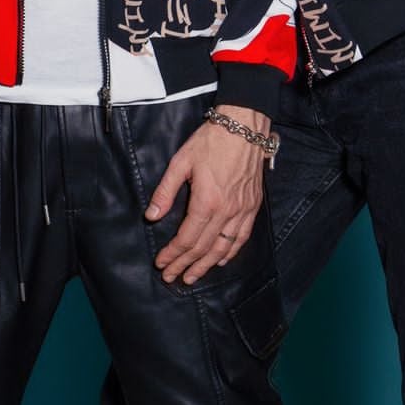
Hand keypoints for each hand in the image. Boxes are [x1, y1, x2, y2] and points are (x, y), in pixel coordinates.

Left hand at [147, 108, 270, 285]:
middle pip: (203, 248)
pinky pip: (242, 237)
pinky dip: (231, 253)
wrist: (244, 127)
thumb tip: (151, 216)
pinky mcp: (252, 206)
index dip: (172, 254)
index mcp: (207, 202)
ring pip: (223, 248)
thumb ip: (165, 192)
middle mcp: (226, 212)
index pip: (186, 238)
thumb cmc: (211, 141)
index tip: (161, 264)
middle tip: (171, 278)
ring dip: (206, 266)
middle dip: (185, 265)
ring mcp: (242, 211)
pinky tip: (221, 260)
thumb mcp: (181, 163)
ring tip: (192, 277)